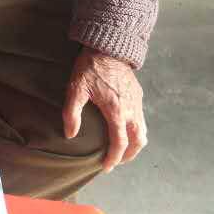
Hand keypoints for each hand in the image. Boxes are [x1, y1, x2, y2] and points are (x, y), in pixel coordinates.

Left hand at [63, 47, 145, 171]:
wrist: (109, 46)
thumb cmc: (90, 67)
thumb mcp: (75, 89)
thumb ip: (72, 113)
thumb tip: (70, 134)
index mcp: (116, 111)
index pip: (120, 143)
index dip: (114, 158)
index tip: (106, 167)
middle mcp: (131, 109)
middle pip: (138, 141)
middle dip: (129, 155)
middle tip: (116, 161)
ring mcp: (137, 101)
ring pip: (143, 130)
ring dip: (135, 144)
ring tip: (122, 149)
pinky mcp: (138, 94)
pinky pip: (142, 118)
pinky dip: (136, 130)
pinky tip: (124, 128)